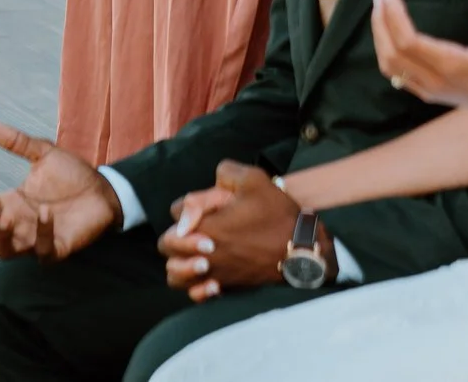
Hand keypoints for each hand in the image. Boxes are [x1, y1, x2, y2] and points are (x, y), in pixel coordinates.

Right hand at [0, 120, 119, 262]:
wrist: (105, 190)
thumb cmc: (72, 174)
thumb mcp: (43, 153)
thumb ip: (16, 141)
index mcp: (11, 203)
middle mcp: (18, 225)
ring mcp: (35, 240)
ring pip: (6, 251)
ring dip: (3, 236)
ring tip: (7, 214)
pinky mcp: (57, 249)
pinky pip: (43, 250)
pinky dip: (42, 233)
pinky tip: (46, 212)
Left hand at [159, 162, 302, 301]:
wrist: (301, 250)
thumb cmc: (277, 215)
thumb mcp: (254, 180)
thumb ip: (226, 173)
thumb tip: (213, 181)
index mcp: (205, 228)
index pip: (176, 213)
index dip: (192, 205)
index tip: (214, 206)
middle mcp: (203, 255)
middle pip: (166, 245)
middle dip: (179, 232)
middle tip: (201, 228)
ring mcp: (213, 274)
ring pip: (175, 274)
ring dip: (180, 262)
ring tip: (198, 253)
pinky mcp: (225, 287)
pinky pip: (196, 294)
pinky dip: (196, 285)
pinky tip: (210, 273)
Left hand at [372, 0, 467, 130]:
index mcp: (452, 67)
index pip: (408, 41)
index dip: (393, 15)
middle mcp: (435, 81)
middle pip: (392, 52)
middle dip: (380, 21)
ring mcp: (429, 90)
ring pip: (389, 66)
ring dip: (379, 36)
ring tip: (380, 9)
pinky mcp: (428, 93)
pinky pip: (396, 74)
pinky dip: (385, 51)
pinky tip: (387, 32)